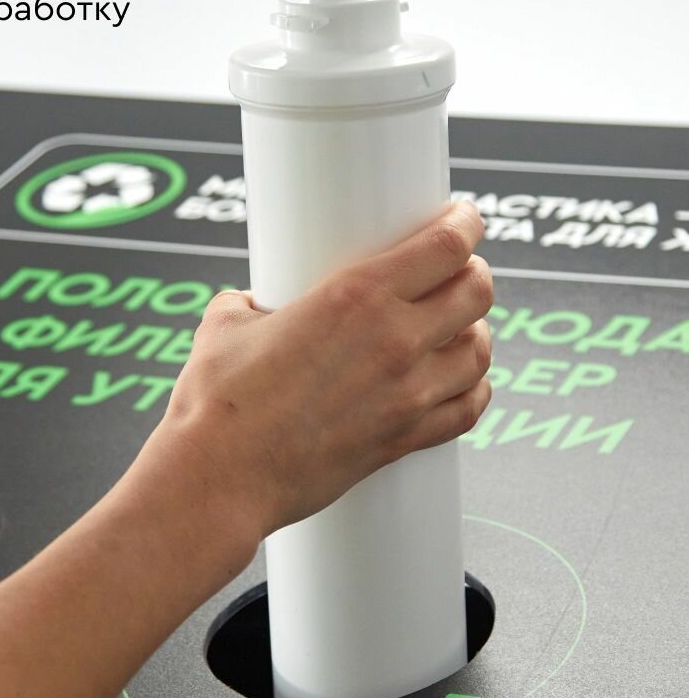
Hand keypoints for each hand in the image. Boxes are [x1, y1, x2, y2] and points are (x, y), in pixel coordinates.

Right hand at [146, 199, 492, 545]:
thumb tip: (250, 307)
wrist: (220, 477)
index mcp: (354, 296)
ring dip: (475, 332)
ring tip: (458, 327)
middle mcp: (393, 340)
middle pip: (476, 292)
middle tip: (457, 271)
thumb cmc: (216, 405)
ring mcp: (406, 394)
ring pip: (480, 351)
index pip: (444, 246)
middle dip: (473, 274)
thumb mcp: (225, 326)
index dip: (463, 225)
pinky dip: (474, 391)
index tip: (461, 220)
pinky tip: (462, 383)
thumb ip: (249, 305)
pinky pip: (468, 410)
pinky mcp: (403, 440)